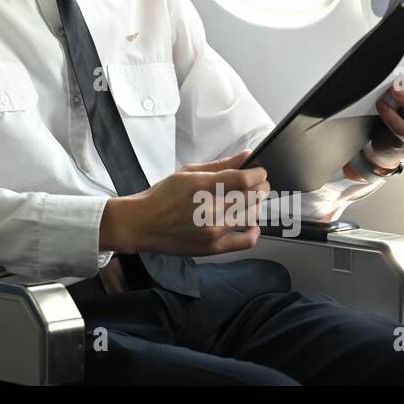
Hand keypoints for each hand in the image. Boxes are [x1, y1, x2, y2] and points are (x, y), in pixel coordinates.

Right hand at [101, 150, 270, 256]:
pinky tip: (249, 223)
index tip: (259, 172)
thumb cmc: (162, 196)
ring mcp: (213, 230)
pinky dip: (254, 231)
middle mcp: (210, 209)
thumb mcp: (187, 173)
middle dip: (260, 188)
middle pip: (252, 197)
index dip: (258, 174)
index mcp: (202, 186)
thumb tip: (247, 156)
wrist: (142, 224)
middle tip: (257, 185)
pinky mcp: (214, 247)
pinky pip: (247, 241)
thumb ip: (220, 165)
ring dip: (255, 206)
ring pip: (251, 215)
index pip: (244, 179)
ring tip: (247, 201)